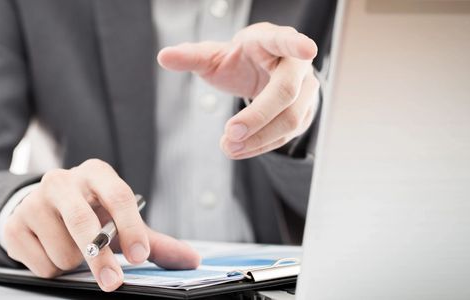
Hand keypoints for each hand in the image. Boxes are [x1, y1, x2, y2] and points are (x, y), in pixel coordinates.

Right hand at [4, 159, 199, 291]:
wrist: (39, 207)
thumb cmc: (89, 213)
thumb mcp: (120, 220)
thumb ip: (154, 241)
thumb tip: (191, 260)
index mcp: (95, 173)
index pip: (118, 196)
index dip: (131, 228)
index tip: (139, 257)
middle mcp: (62, 181)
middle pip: (83, 222)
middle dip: (100, 258)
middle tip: (113, 281)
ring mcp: (34, 202)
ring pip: (64, 252)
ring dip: (76, 264)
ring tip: (74, 248)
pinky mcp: (15, 226)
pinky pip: (43, 265)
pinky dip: (54, 269)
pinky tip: (53, 251)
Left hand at [158, 22, 319, 158]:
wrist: (263, 74)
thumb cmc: (241, 60)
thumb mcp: (214, 56)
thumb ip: (191, 56)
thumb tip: (163, 56)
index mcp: (272, 41)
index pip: (286, 40)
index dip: (296, 44)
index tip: (306, 48)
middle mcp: (296, 65)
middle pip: (286, 92)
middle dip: (258, 115)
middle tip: (230, 133)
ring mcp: (306, 90)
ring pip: (291, 119)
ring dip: (259, 137)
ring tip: (229, 146)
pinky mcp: (305, 113)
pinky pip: (287, 135)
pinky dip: (262, 145)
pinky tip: (240, 149)